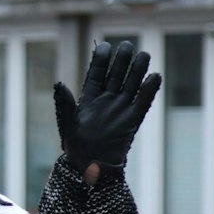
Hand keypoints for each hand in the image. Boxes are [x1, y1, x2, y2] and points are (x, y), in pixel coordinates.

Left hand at [54, 39, 161, 173]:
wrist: (91, 167)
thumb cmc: (76, 148)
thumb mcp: (67, 124)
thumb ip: (65, 104)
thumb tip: (59, 84)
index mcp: (89, 99)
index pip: (96, 74)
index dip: (100, 61)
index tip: (104, 47)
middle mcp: (106, 100)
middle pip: (116, 75)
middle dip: (121, 60)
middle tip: (126, 45)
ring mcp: (120, 108)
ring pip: (131, 84)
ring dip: (137, 70)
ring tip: (144, 54)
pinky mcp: (133, 119)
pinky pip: (143, 102)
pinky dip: (149, 90)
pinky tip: (155, 76)